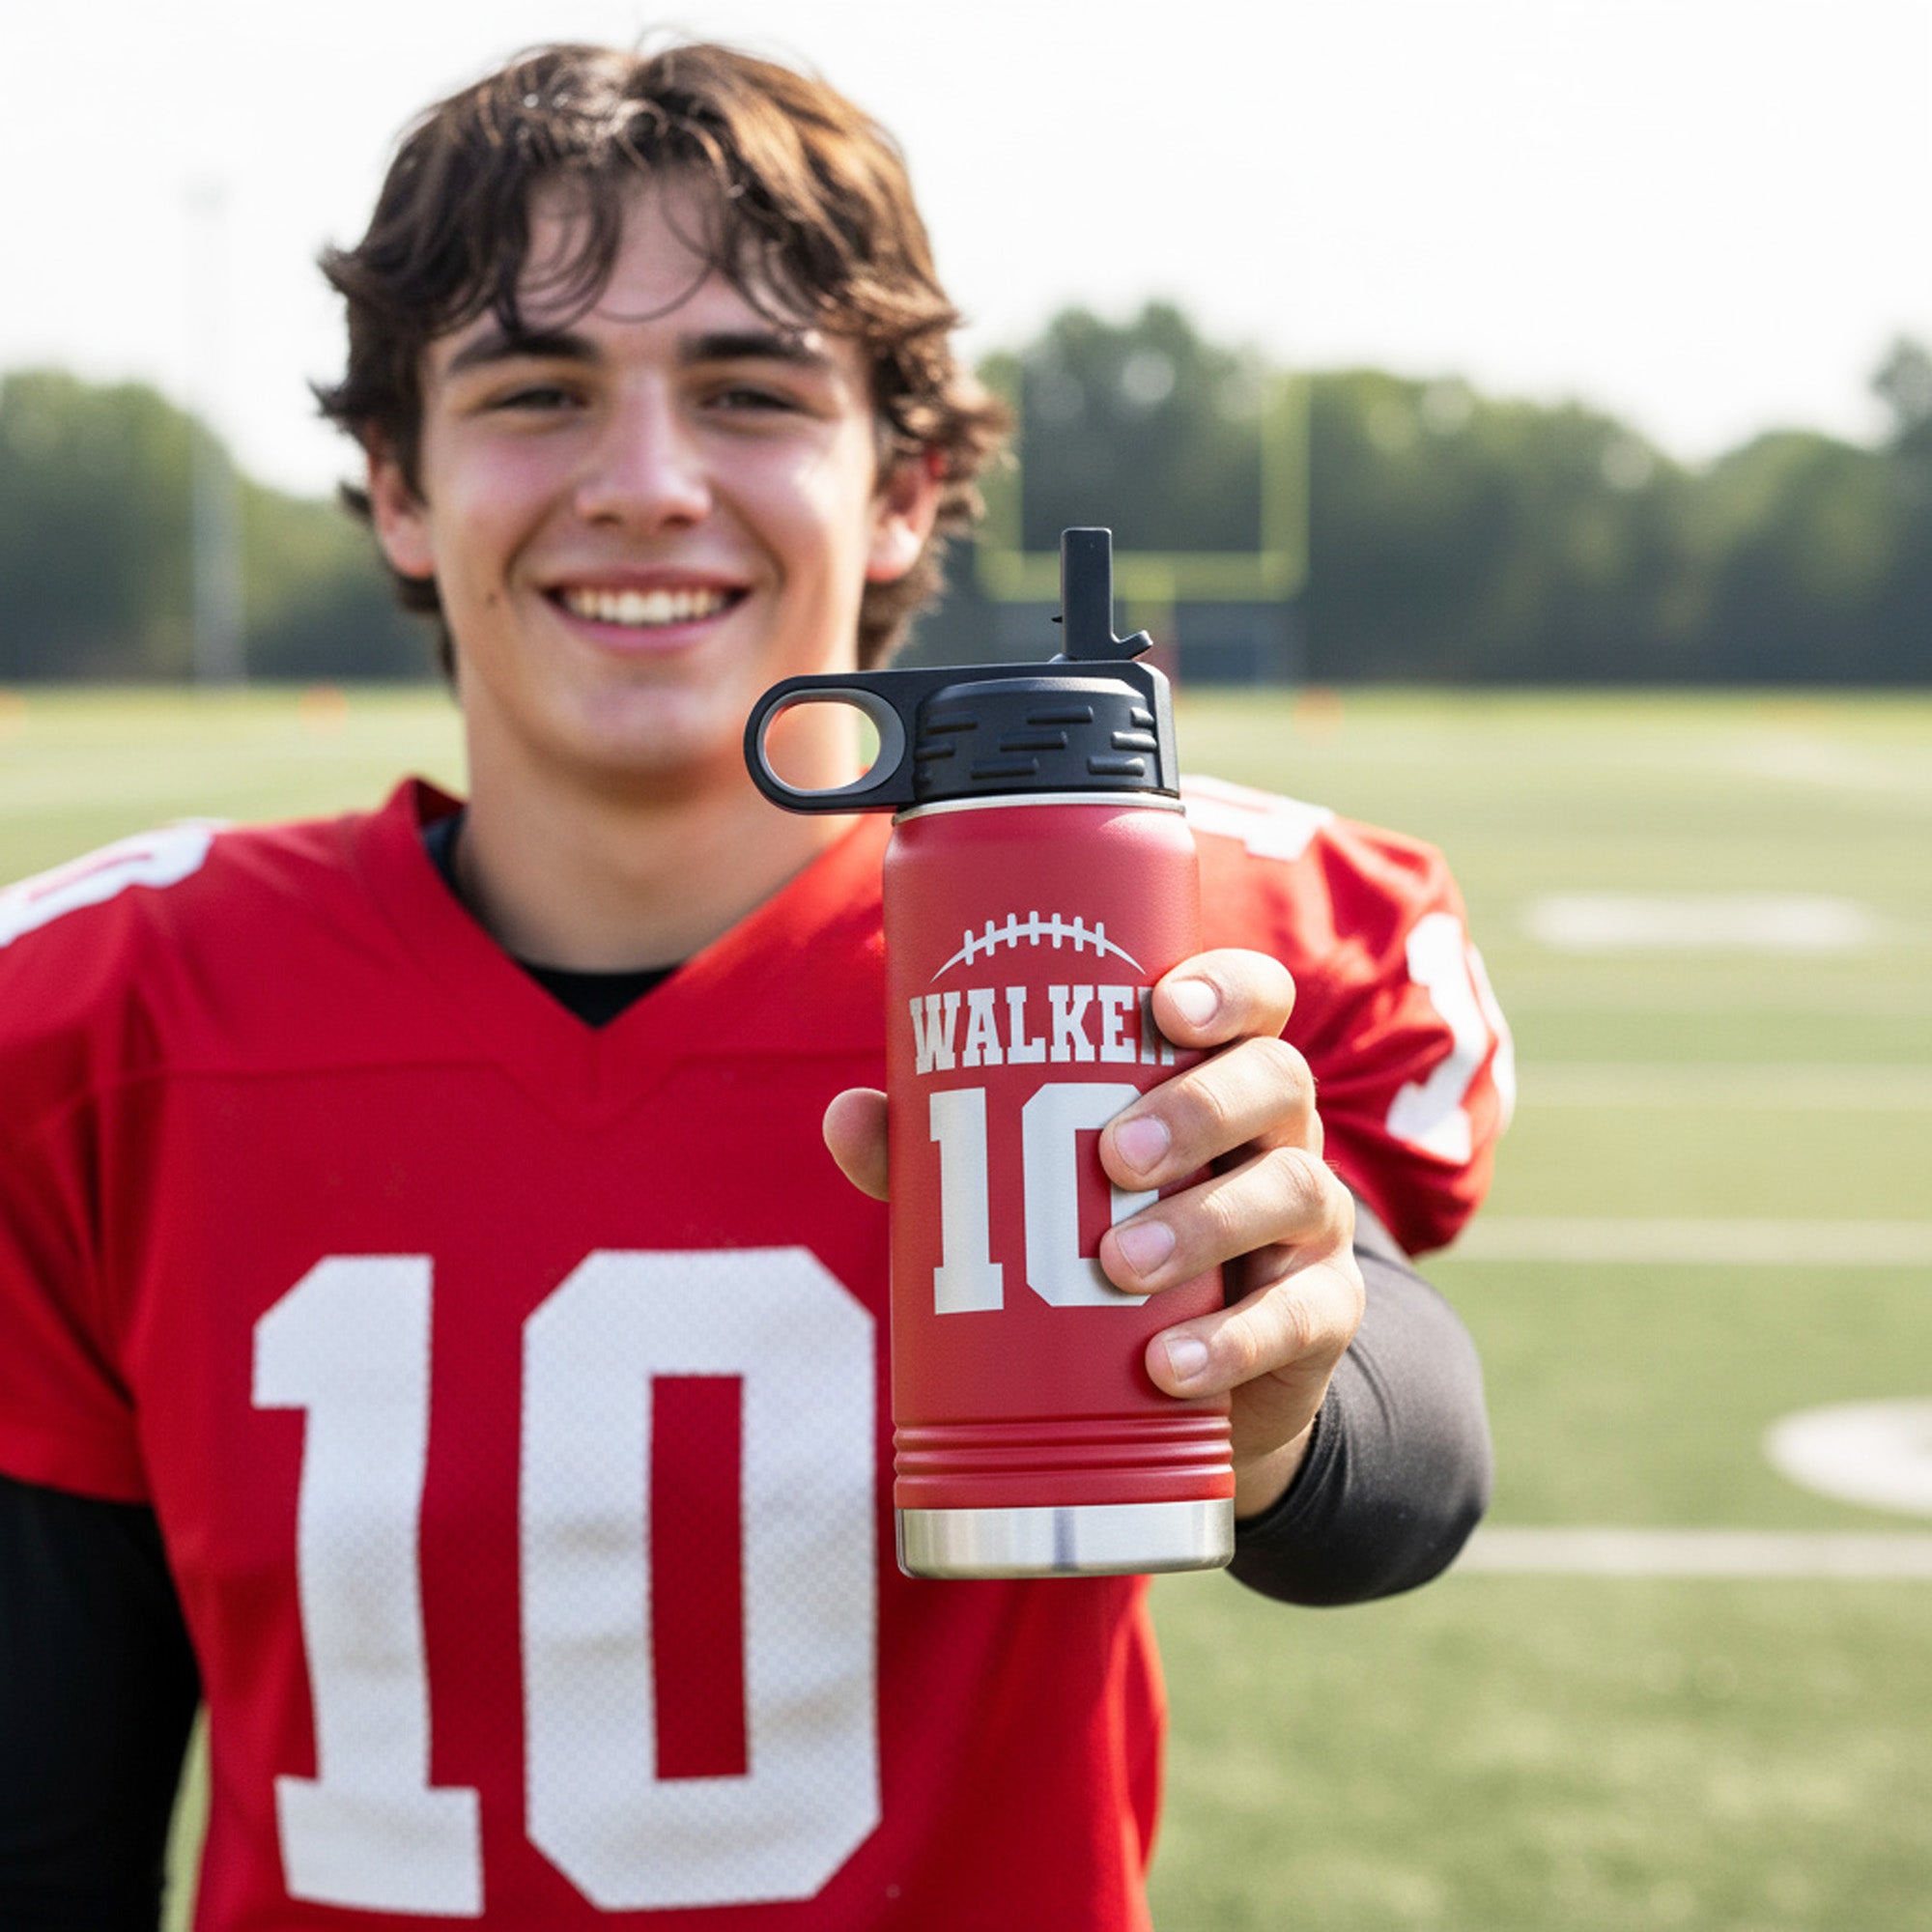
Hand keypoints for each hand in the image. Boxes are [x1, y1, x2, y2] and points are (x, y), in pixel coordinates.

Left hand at [823, 949, 1362, 1521]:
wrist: (1183, 1378)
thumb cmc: (1094, 1235)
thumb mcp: (1024, 1184)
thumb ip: (938, 1148)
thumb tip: (846, 1117)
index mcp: (1213, 1072)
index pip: (1252, 999)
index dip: (1226, 988)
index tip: (1162, 1006)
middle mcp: (1277, 1133)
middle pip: (1276, 1082)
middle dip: (1198, 1109)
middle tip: (1112, 1154)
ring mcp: (1309, 1223)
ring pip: (1293, 1190)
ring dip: (1205, 1222)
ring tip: (1118, 1262)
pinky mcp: (1321, 1314)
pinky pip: (1298, 1317)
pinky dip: (1233, 1342)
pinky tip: (1169, 1366)